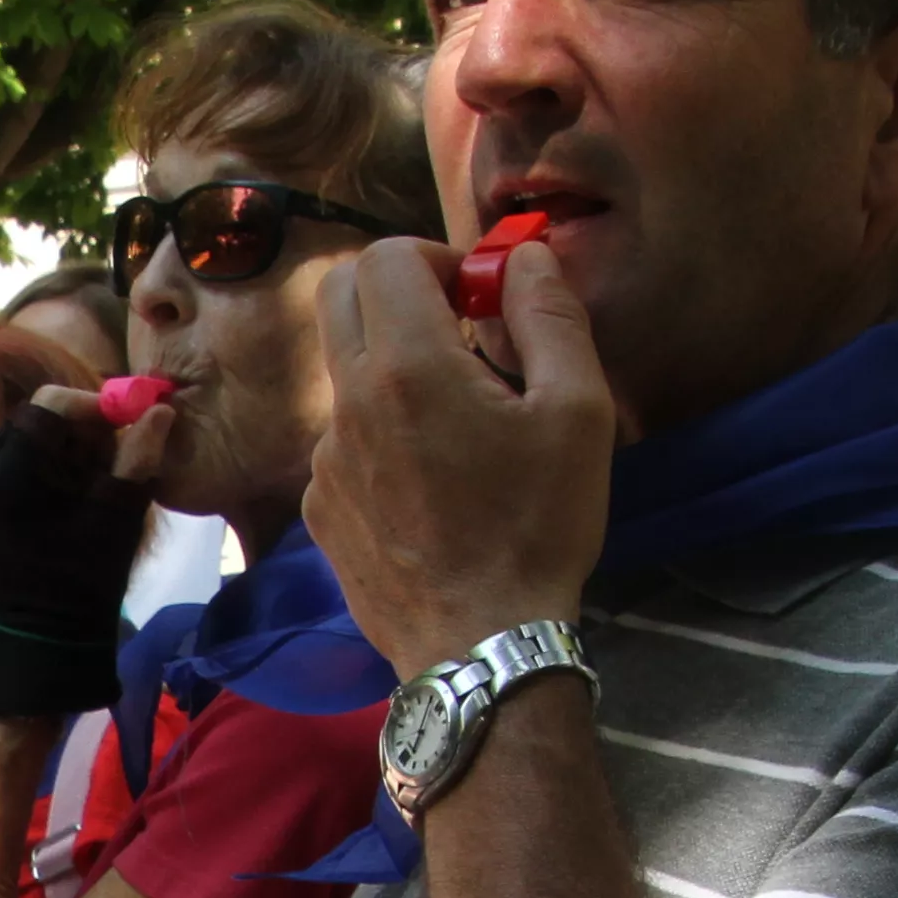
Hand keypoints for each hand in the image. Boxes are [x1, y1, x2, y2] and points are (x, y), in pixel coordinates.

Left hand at [0, 391, 161, 642]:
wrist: (47, 637)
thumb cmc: (86, 579)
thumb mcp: (119, 513)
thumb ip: (138, 456)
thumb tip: (160, 410)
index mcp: (6, 475)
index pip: (47, 407)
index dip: (89, 406)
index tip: (122, 424)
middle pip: (31, 422)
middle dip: (76, 428)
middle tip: (112, 449)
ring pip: (21, 442)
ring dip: (60, 448)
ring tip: (95, 474)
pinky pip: (9, 466)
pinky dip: (42, 467)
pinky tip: (69, 492)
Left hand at [306, 236, 617, 673]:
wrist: (479, 641)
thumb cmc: (538, 526)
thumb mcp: (579, 412)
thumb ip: (550, 315)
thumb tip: (523, 255)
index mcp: (407, 366)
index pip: (385, 256)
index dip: (437, 257)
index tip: (478, 296)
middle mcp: (348, 401)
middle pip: (343, 295)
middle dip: (400, 290)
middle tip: (459, 329)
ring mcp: (324, 457)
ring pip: (345, 368)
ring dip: (394, 366)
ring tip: (459, 424)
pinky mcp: (319, 503)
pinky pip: (343, 436)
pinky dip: (382, 431)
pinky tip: (432, 480)